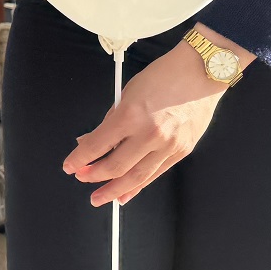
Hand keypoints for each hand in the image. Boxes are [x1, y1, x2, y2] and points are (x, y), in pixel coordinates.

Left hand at [62, 27, 252, 206]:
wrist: (200, 72)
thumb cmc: (163, 76)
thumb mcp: (127, 93)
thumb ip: (109, 121)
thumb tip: (90, 141)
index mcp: (131, 115)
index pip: (97, 145)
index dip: (79, 159)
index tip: (70, 165)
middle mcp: (150, 134)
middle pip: (115, 167)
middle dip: (94, 177)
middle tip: (82, 178)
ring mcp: (168, 145)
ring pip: (137, 178)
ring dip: (115, 190)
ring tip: (101, 197)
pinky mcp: (182, 151)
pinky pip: (156, 174)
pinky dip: (139, 186)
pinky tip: (126, 193)